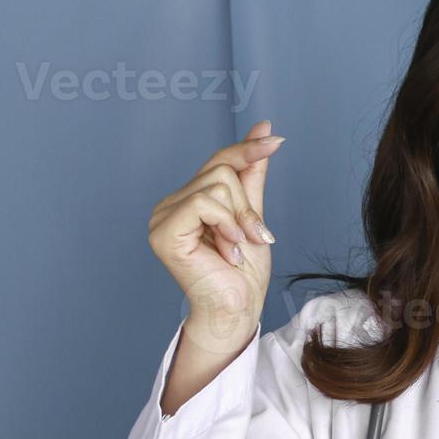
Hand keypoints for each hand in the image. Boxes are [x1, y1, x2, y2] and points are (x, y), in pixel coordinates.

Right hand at [148, 120, 283, 353]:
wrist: (238, 309)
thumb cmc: (242, 273)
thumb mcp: (253, 215)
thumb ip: (252, 175)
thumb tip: (263, 130)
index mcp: (189, 200)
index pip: (219, 161)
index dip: (247, 149)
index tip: (275, 138)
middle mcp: (171, 204)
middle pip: (220, 171)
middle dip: (246, 206)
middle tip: (250, 238)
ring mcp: (163, 217)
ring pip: (215, 186)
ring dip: (239, 220)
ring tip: (236, 248)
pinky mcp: (164, 232)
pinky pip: (203, 203)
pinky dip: (225, 224)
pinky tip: (227, 250)